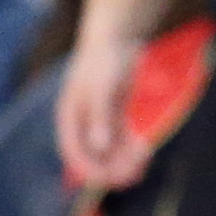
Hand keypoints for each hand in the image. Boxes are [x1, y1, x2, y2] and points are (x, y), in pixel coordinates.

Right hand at [54, 23, 148, 191]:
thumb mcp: (101, 88)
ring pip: (109, 149)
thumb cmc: (104, 60)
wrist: (117, 37)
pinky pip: (121, 137)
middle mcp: (82, 123)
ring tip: (144, 166)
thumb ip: (99, 118)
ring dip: (123, 160)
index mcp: (69, 119)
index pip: (75, 154)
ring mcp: (98, 119)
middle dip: (112, 168)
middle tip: (134, 175)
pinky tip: (146, 150)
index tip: (111, 179)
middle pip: (94, 155)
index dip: (92, 170)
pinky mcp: (114, 113)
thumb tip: (100, 148)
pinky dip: (131, 146)